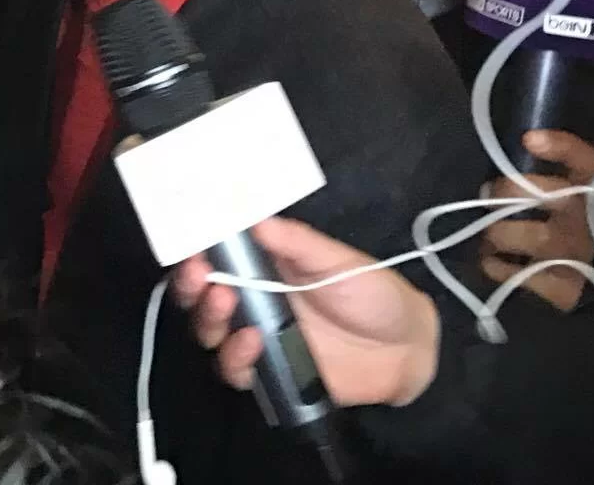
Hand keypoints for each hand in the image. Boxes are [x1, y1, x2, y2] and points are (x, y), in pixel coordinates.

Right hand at [171, 217, 438, 408]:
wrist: (406, 349)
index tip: (187, 239)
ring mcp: (258, 339)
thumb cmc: (371, 292)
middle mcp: (251, 302)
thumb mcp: (337, 260)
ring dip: (207, 318)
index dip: (193, 248)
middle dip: (189, 285)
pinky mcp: (270, 375)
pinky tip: (253, 343)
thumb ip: (297, 243)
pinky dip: (236, 358)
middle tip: (197, 274)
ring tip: (225, 302)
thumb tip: (256, 218)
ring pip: (209, 333)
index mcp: (261, 268)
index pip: (213, 256)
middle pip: (199, 296)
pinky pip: (237, 371)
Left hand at [479, 130, 593, 311]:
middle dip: (504, 191)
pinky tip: (493, 263)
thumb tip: (503, 160)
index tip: (529, 139)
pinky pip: (518, 274)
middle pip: (541, 194)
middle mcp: (586, 222)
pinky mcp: (564, 290)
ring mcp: (575, 256)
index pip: (585, 161)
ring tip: (489, 236)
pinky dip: (497, 267)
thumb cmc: (565, 232)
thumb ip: (538, 176)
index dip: (560, 147)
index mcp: (589, 192)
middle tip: (488, 194)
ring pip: (524, 234)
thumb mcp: (560, 199)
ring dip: (496, 233)